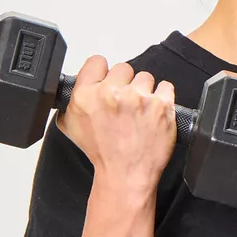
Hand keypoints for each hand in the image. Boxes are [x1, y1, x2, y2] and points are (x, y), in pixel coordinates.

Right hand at [56, 56, 177, 194]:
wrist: (125, 174)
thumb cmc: (102, 153)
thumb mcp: (71, 126)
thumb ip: (73, 101)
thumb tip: (78, 84)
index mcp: (86, 95)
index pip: (96, 62)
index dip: (103, 72)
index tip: (108, 81)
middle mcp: (111, 94)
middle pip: (123, 68)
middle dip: (125, 84)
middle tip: (125, 103)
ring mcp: (138, 98)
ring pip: (145, 77)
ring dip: (144, 91)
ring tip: (140, 111)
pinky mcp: (161, 105)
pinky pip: (165, 87)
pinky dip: (162, 98)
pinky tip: (154, 112)